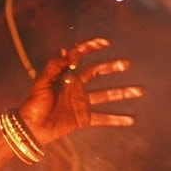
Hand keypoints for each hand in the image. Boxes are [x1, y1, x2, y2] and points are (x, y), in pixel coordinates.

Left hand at [18, 37, 142, 145]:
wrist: (30, 128)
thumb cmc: (32, 104)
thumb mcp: (42, 83)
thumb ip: (55, 66)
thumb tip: (68, 50)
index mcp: (65, 74)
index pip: (80, 56)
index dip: (91, 46)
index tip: (105, 42)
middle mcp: (76, 85)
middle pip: (98, 72)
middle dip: (113, 67)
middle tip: (127, 64)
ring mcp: (81, 102)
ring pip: (106, 95)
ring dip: (123, 92)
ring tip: (140, 90)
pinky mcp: (83, 118)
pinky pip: (103, 118)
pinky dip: (117, 119)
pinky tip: (131, 119)